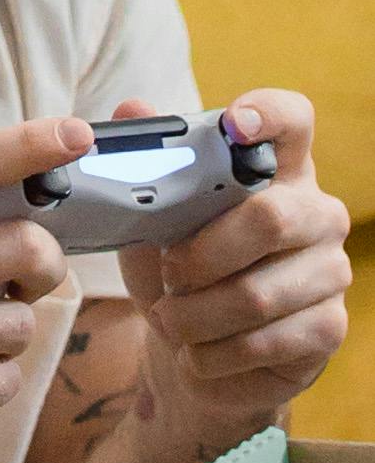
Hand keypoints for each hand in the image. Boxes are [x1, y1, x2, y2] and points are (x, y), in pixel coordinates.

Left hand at [122, 84, 354, 460]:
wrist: (193, 349)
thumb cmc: (178, 270)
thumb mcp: (149, 220)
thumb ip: (142, 165)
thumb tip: (131, 108)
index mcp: (275, 169)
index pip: (292, 120)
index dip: (269, 114)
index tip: (234, 125)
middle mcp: (316, 212)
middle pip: (271, 218)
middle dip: (200, 255)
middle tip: (167, 273)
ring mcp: (331, 269)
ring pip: (257, 294)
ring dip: (195, 316)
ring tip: (171, 319)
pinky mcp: (329, 326)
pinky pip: (264, 343)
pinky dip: (213, 353)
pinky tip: (197, 352)